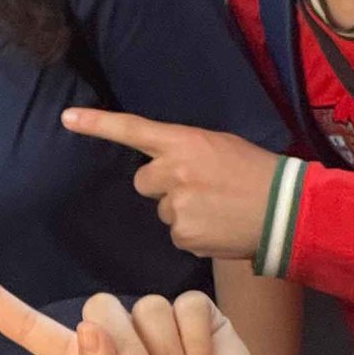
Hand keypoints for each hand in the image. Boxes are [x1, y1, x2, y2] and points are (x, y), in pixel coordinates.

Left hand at [0, 263, 304, 354]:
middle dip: (126, 350)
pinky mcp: (193, 313)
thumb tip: (87, 326)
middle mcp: (116, 336)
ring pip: (145, 309)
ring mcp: (155, 321)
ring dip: (166, 354)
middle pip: (98, 310)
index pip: (32, 329)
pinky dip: (193, 344)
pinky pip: (183, 308)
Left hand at [62, 109, 276, 258]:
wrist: (285, 210)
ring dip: (184, 211)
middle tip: (198, 187)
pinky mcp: (183, 236)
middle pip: (144, 182)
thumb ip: (186, 152)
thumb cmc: (257, 172)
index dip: (97, 124)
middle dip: (163, 186)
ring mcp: (176, 207)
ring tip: (218, 208)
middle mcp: (173, 172)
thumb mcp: (220, 146)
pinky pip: (178, 235)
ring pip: (164, 211)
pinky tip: (219, 226)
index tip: (67, 118)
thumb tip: (165, 167)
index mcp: (184, 142)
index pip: (132, 130)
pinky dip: (195, 233)